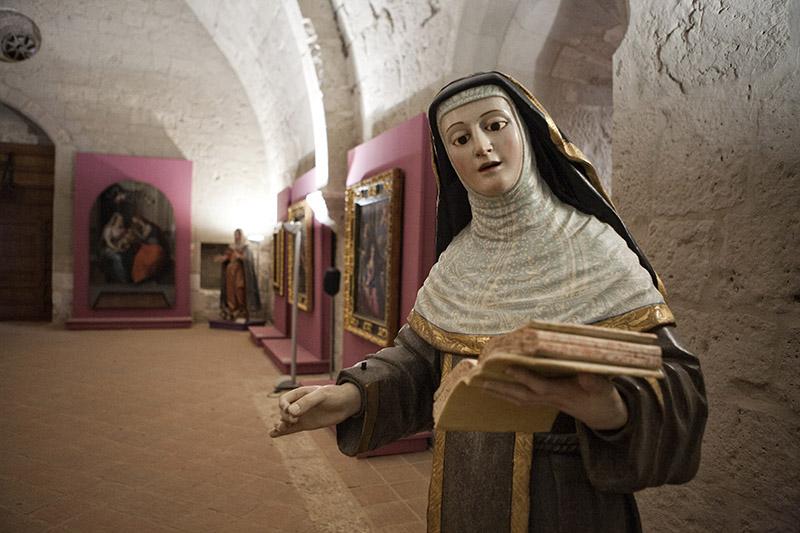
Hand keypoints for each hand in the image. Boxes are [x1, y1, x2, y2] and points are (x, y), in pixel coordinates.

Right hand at [269, 383, 361, 436]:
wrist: (346, 403)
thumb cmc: (334, 395)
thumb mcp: (321, 396)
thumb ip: (306, 403)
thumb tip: (291, 412)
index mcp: (299, 394)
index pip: (284, 400)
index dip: (284, 406)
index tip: (290, 411)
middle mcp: (298, 404)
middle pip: (283, 412)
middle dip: (285, 417)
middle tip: (295, 420)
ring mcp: (301, 415)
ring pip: (285, 421)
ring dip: (280, 425)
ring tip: (278, 428)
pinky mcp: (305, 424)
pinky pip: (291, 429)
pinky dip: (282, 432)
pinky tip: (273, 434)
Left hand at [480, 369, 628, 430]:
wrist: (605, 415)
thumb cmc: (603, 398)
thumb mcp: (604, 389)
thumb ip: (595, 382)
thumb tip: (586, 374)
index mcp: (563, 393)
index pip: (539, 385)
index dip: (524, 377)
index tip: (508, 367)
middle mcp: (550, 399)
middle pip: (520, 395)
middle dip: (498, 388)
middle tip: (476, 380)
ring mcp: (546, 402)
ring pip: (517, 398)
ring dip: (497, 392)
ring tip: (477, 384)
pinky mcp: (545, 401)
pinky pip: (521, 398)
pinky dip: (506, 393)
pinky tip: (493, 389)